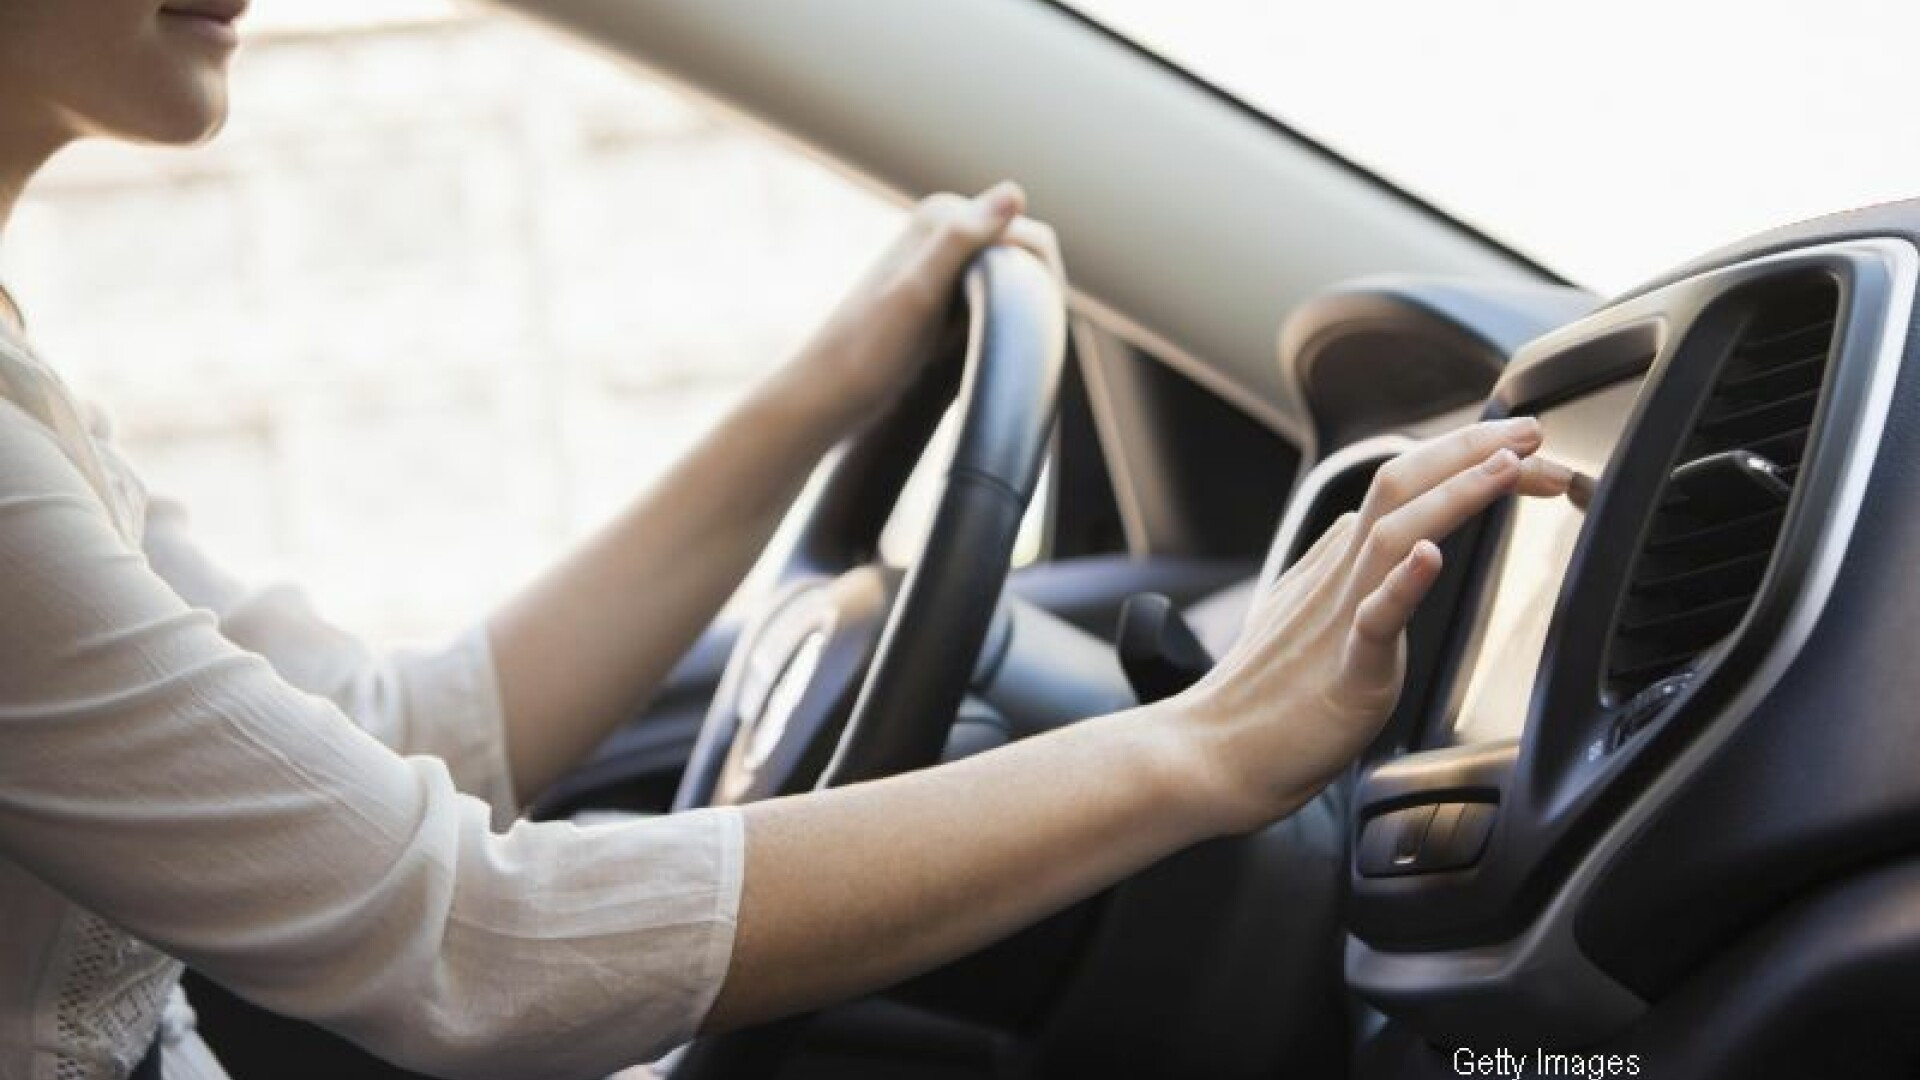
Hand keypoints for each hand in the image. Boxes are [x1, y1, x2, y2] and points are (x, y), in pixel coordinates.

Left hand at [782, 182, 1061, 430]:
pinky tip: (989, 351)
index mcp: (942, 215)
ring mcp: (942, 265)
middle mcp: (943, 231)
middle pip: (1023, 258)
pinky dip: (1001, 324)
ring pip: (1011, 282)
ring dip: (1019, 312)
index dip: (1042, 283)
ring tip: (1002, 350)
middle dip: (1032, 295)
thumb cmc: (868, 350)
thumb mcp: (919, 293)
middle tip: (1014, 345)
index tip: (1027, 330)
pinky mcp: (940, 298)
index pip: (1031, 238)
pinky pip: (993, 303)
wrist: (829, 394)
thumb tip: (1016, 193)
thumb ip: (962, 239)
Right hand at [1168, 419, 1573, 832]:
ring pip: (1394, 532)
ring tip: (1507, 465)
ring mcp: (1338, 615)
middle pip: (1400, 484)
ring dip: (1455, 492)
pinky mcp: (1346, 668)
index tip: (1520, 456)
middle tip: (1531, 431)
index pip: (1404, 489)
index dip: (1463, 461)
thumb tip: (1393, 544)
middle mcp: (1338, 575)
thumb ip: (1348, 576)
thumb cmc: (1267, 703)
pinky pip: (1375, 616)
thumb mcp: (1311, 617)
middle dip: (1470, 448)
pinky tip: (1430, 556)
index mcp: (1335, 564)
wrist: (1215, 755)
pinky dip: (1405, 582)